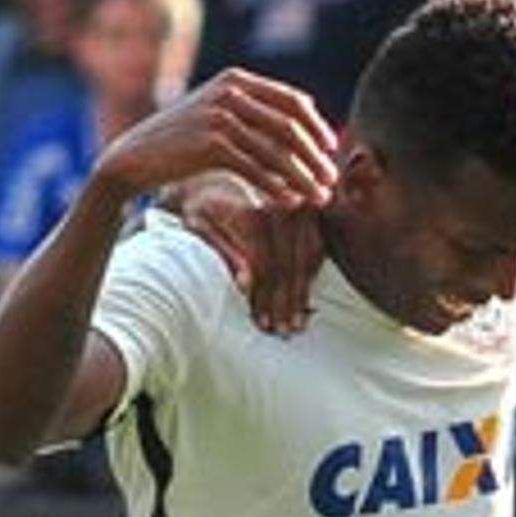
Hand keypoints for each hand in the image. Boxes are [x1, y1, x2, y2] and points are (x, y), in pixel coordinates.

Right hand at [93, 70, 337, 215]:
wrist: (135, 157)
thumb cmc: (181, 142)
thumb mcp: (216, 116)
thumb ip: (251, 115)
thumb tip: (298, 133)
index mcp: (237, 79)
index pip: (292, 100)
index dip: (317, 126)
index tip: (330, 150)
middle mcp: (231, 92)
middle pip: (290, 126)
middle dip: (315, 155)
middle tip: (331, 179)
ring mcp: (221, 116)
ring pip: (276, 151)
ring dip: (302, 177)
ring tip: (319, 197)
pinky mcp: (211, 144)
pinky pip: (255, 167)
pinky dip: (276, 186)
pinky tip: (290, 201)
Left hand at [174, 171, 322, 334]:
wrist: (219, 184)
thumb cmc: (204, 211)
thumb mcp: (200, 227)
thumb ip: (224, 252)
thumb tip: (245, 284)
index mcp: (252, 216)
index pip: (266, 264)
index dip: (265, 297)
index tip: (263, 324)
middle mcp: (280, 211)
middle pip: (289, 264)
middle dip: (286, 302)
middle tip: (284, 332)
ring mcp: (297, 212)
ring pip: (306, 260)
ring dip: (301, 295)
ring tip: (296, 325)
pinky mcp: (309, 216)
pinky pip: (316, 252)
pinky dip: (310, 279)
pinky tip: (304, 304)